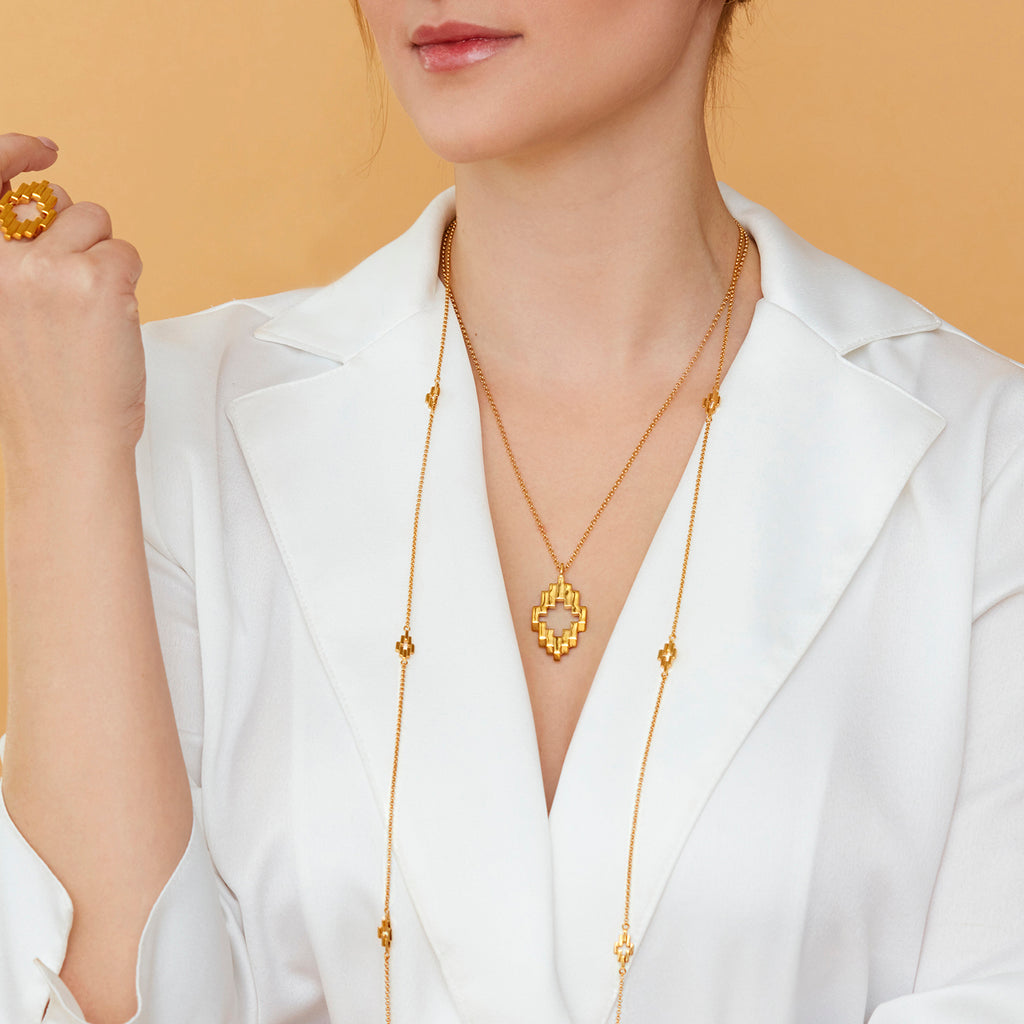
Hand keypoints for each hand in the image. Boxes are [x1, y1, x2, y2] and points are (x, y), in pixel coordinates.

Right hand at [0, 133, 145, 468]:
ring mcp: (48, 266)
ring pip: (101, 226)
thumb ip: (21, 262)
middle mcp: (1, 259)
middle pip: (63, 206)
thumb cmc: (46, 386)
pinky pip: (127, 253)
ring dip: (109, 263)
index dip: (13, 152)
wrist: (66, 438)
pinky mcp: (96, 280)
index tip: (42, 147)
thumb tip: (54, 210)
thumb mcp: (10, 311)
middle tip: (81, 295)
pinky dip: (129, 284)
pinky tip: (111, 322)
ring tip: (95, 315)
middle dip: (82, 237)